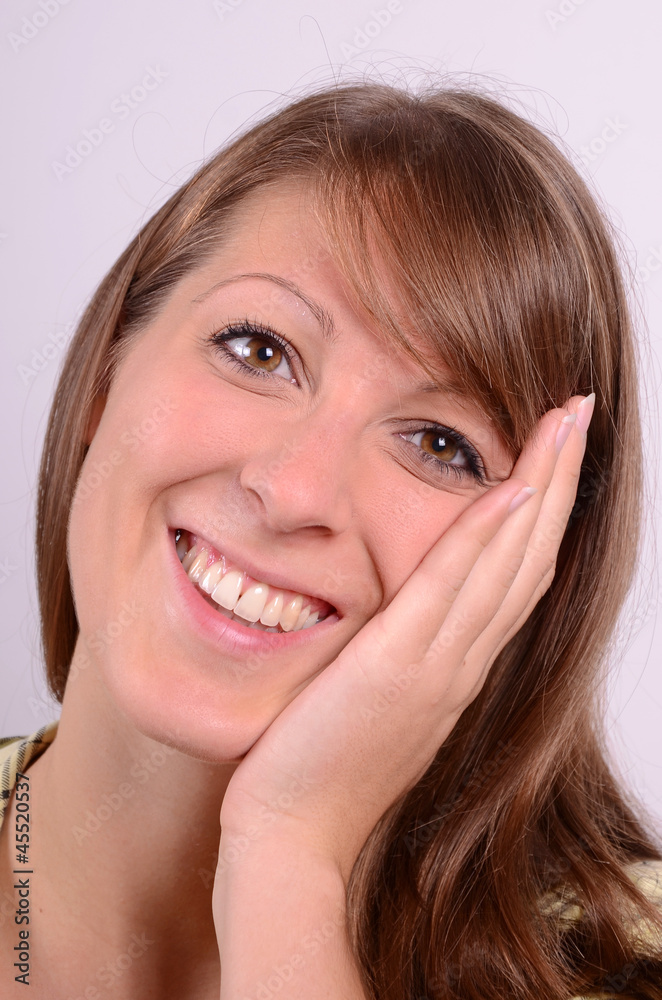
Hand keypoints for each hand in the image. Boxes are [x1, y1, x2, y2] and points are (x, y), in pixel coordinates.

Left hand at [216, 395, 593, 880]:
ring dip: (541, 486)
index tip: (557, 454)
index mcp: (457, 666)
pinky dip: (486, 537)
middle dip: (562, 479)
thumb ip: (401, 651)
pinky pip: (452, 591)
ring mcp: (437, 666)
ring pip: (508, 563)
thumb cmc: (324, 769)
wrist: (294, 838)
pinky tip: (512, 487)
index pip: (517, 574)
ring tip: (566, 423)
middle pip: (531, 556)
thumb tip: (403, 610)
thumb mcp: (376, 699)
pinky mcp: (396, 669)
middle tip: (583, 413)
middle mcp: (463, 662)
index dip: (546, 511)